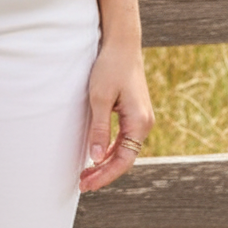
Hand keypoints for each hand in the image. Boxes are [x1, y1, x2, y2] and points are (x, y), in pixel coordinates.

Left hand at [79, 37, 153, 193]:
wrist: (122, 43)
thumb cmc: (111, 67)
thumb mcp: (100, 98)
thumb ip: (99, 128)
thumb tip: (96, 157)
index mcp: (140, 122)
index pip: (123, 160)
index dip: (104, 175)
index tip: (86, 184)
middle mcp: (145, 123)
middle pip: (125, 158)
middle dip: (104, 172)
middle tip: (83, 182)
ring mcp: (141, 118)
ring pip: (125, 149)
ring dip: (106, 161)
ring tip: (86, 172)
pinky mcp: (135, 112)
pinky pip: (124, 138)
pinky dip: (110, 148)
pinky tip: (97, 153)